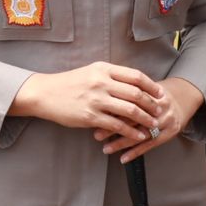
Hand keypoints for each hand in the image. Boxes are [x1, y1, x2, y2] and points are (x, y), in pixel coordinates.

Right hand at [12, 61, 162, 141]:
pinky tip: (138, 135)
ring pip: (130, 110)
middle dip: (152, 104)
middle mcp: (101, 82)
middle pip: (136, 93)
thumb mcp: (90, 72)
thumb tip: (134, 84)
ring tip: (153, 124)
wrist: (45, 93)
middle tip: (160, 111)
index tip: (160, 93)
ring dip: (145, 119)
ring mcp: (96, 100)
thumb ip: (110, 76)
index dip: (151, 86)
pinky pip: (117, 125)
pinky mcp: (90, 116)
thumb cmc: (68, 83)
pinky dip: (131, 131)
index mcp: (103, 69)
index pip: (135, 76)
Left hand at [95, 77, 205, 161]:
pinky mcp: (170, 133)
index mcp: (150, 93)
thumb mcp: (143, 87)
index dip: (111, 109)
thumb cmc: (154, 94)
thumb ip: (126, 92)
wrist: (183, 98)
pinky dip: (136, 152)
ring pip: (141, 133)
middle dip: (113, 127)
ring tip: (106, 148)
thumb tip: (99, 101)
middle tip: (97, 134)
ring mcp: (166, 121)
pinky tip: (123, 157)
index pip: (128, 101)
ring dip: (122, 142)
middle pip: (133, 118)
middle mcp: (159, 107)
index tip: (96, 117)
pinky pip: (151, 144)